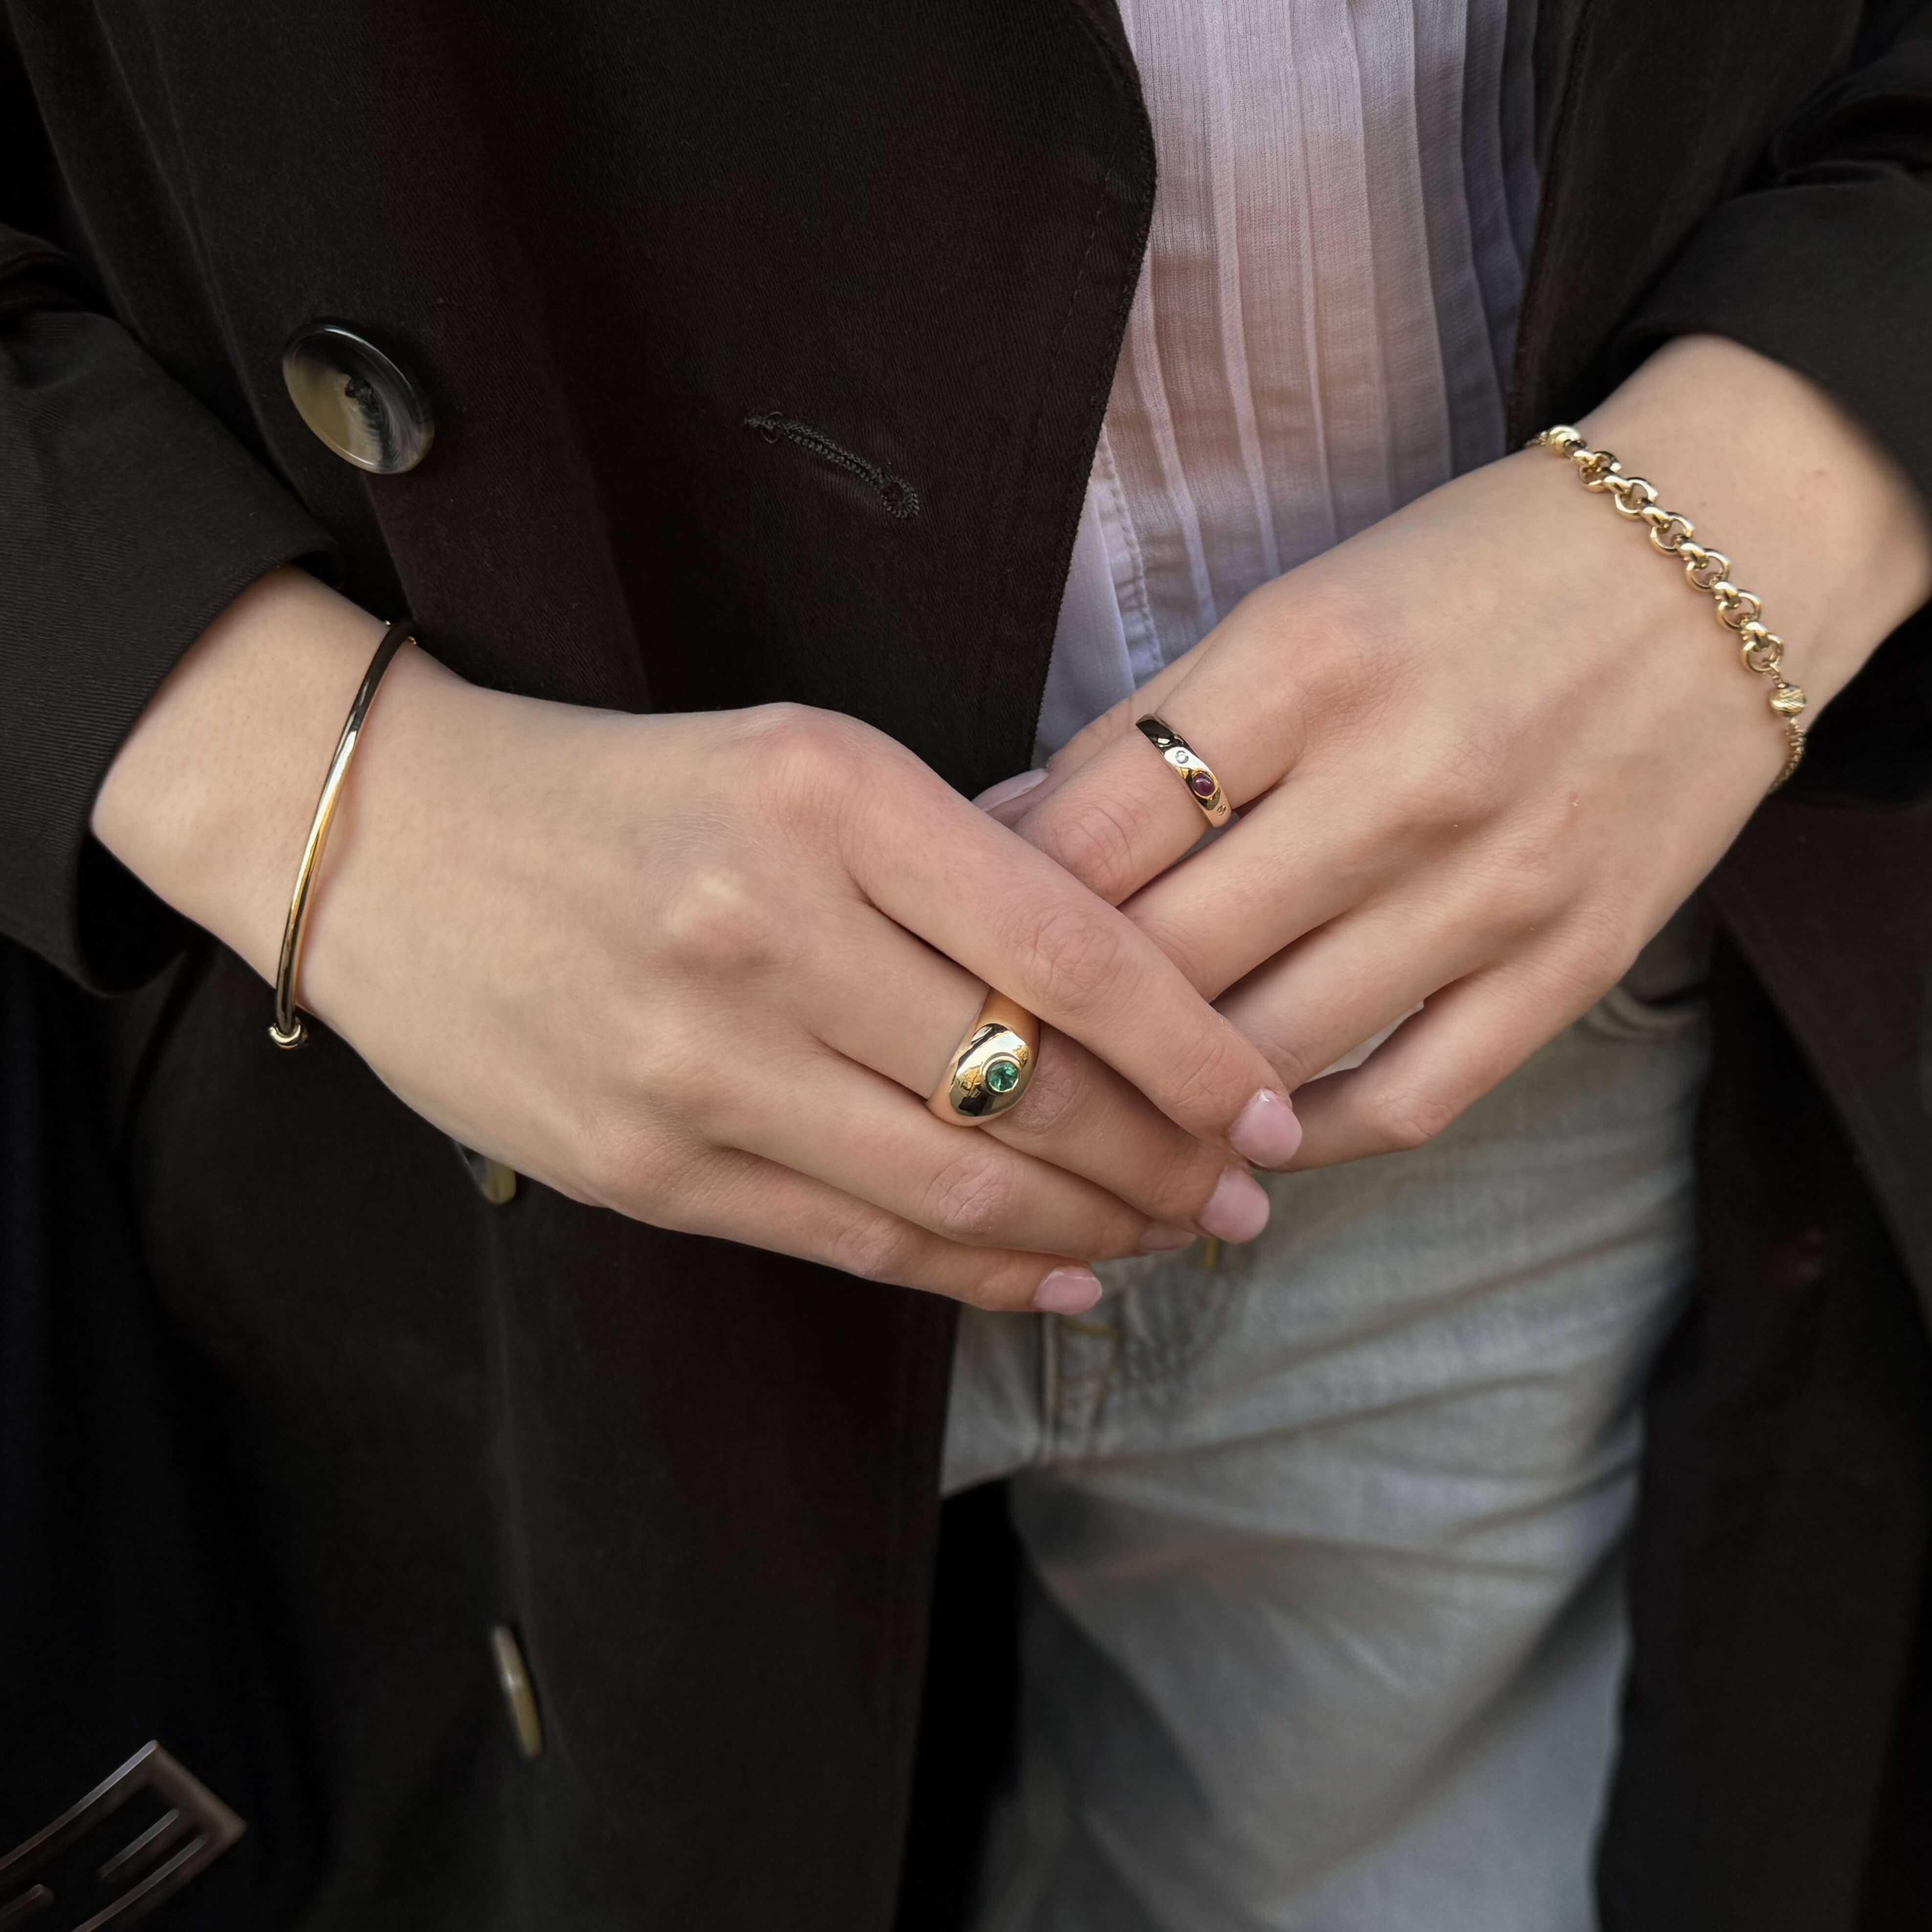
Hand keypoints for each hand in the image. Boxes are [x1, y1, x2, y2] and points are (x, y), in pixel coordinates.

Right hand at [95, 572, 1302, 1310]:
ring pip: (953, 1180)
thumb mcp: (804, 762)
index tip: (1274, 1103)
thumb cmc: (630, 794)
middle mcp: (768, 929)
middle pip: (1026, 1083)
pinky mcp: (646, 1166)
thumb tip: (1132, 974)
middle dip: (1165, 1156)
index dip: (1195, 1046)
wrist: (398, 850)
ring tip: (1170, 1236)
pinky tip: (1056, 1277)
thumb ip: (957, 859)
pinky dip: (976, 1269)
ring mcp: (699, 1063)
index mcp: (829, 796)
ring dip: (1089, 1225)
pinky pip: (856, 1238)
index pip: (1068, 945)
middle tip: (1246, 1191)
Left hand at [994, 337, 1931, 1167]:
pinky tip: (1244, 1138)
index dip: (999, 908)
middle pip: (1167, 956)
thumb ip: (1149, 734)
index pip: (1095, 832)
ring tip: (1103, 1118)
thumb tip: (1003, 842)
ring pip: (1270, 1052)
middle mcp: (1401, 779)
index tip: (960, 945)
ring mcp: (1497, 885)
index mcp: (1308, 661)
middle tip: (1000, 1057)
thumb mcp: (1294, 611)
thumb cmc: (1469, 582)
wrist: (1719, 564)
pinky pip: (1408, 1101)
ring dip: (1168, 1104)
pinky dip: (1306, 1141)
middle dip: (1062, 1024)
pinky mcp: (1574, 963)